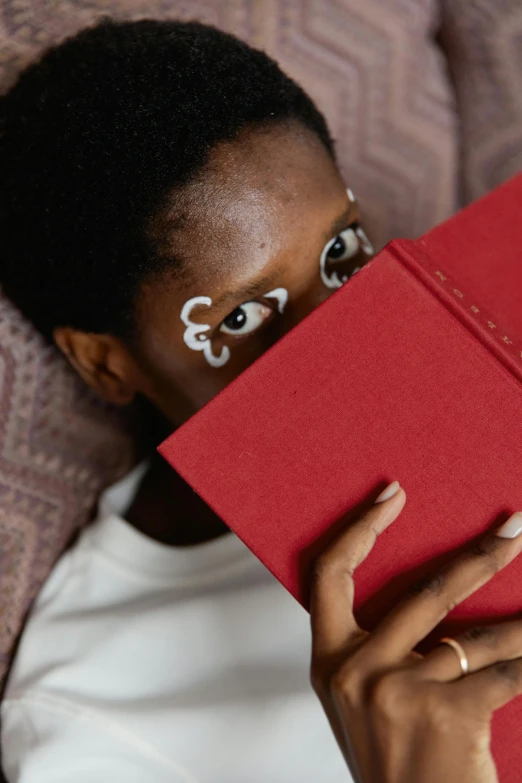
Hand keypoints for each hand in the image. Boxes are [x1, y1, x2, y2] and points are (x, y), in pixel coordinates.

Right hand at [310, 481, 521, 782]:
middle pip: (425, 589)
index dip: (360, 528)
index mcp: (329, 662)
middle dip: (481, 555)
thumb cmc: (395, 766)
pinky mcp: (445, 713)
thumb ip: (377, 653)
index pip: (330, 574)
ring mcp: (399, 690)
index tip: (393, 495)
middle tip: (514, 528)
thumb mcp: (363, 706)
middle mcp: (356, 670)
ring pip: (477, 634)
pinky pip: (504, 673)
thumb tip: (430, 594)